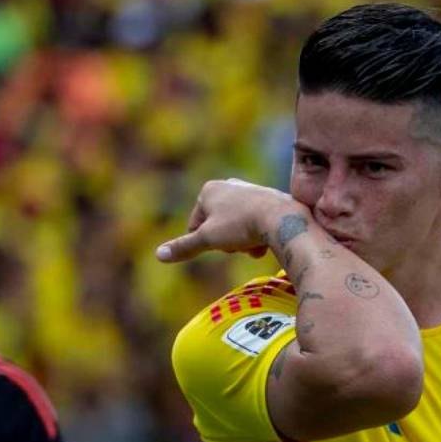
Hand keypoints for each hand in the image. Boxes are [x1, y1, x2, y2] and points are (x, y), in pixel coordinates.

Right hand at [156, 178, 295, 261]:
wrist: (282, 219)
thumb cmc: (241, 225)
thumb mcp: (208, 239)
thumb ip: (184, 247)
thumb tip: (158, 255)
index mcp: (209, 190)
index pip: (195, 226)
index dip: (205, 243)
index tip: (220, 244)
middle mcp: (229, 186)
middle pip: (218, 229)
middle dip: (227, 243)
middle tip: (238, 243)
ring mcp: (250, 192)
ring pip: (237, 230)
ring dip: (243, 243)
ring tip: (254, 243)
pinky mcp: (269, 202)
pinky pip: (255, 227)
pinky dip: (258, 237)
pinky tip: (265, 241)